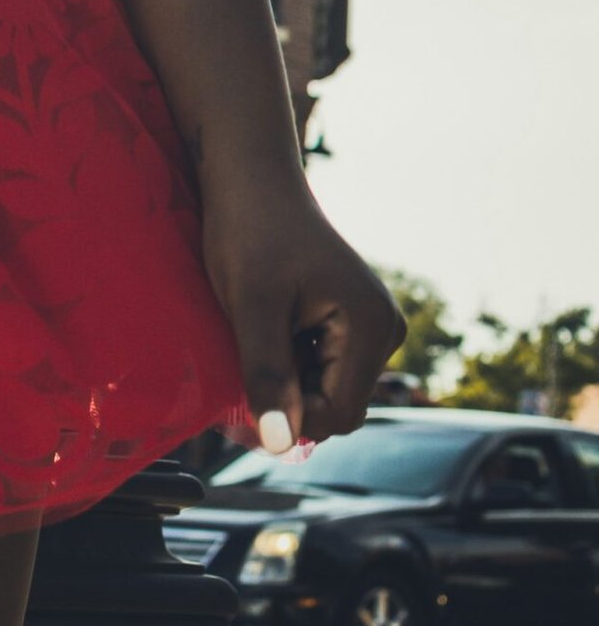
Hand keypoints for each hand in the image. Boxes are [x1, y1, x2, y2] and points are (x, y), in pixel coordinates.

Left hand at [201, 179, 406, 450]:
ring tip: (254, 336)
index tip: (240, 401)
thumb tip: (279, 445)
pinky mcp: (353, 320)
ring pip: (328, 389)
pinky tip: (268, 329)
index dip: (289, 420)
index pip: (339, 415)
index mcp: (373, 326)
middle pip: (337, 407)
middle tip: (240, 363)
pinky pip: (326, 366)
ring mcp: (372, 323)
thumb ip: (268, 375)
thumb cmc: (249, 232)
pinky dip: (293, 362)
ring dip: (288, 379)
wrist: (252, 180)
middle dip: (289, 400)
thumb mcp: (251, 306)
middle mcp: (386, 327)